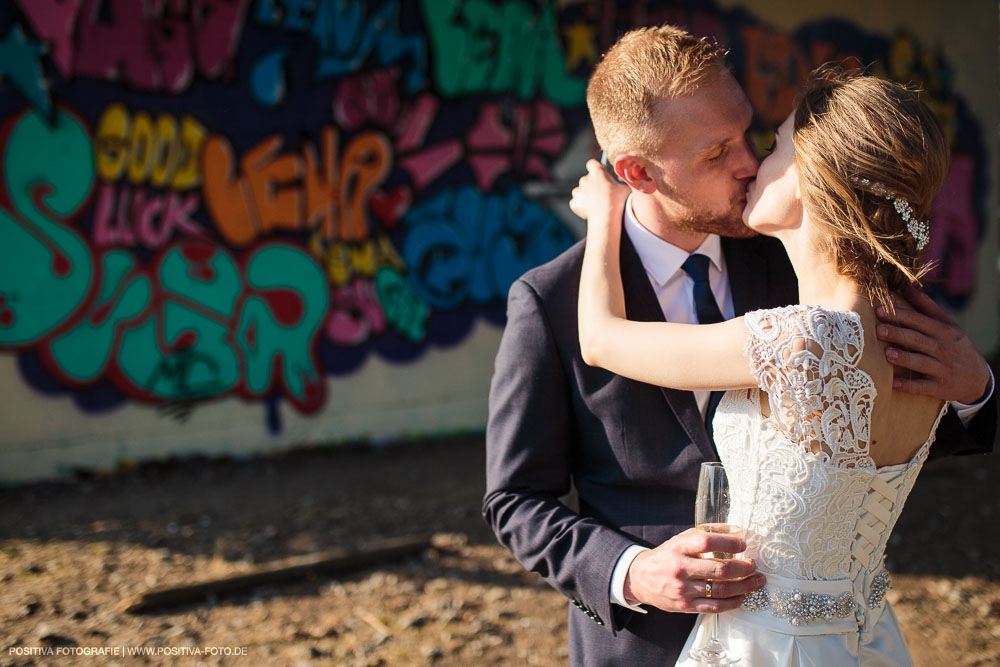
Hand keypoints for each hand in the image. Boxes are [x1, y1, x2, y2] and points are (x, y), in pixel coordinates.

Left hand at [569, 159, 628, 221]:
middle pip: (586, 179)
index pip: (592, 164)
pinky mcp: (575, 203)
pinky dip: (580, 206)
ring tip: (594, 203)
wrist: (607, 217)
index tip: (600, 174)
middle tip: (602, 194)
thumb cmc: (618, 201)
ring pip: (579, 191)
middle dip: (592, 185)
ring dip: (584, 195)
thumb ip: (621, 184)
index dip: (596, 169)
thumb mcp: (625, 188)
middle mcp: (585, 180)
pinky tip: (589, 211)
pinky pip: (575, 203)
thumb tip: (625, 185)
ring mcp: (578, 192)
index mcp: (597, 172)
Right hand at [622, 528, 764, 613]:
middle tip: (754, 566)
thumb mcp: (680, 539)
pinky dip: (733, 602)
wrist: (640, 578)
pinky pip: (715, 606)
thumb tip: (735, 530)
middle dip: (743, 568)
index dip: (729, 543)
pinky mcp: (685, 605)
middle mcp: (680, 568)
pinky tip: (742, 596)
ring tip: (757, 581)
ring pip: (721, 590)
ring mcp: (683, 589)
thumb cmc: (667, 556)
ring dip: (744, 586)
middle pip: (719, 569)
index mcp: (678, 547)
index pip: (707, 542)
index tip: (743, 543)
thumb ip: (706, 533)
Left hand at [876, 285, 990, 403]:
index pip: (919, 321)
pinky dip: (909, 385)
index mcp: (944, 332)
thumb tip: (905, 286)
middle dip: (898, 334)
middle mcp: (943, 349)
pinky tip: (894, 384)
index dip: (900, 315)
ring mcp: (942, 369)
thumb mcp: (948, 325)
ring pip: (921, 363)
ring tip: (887, 354)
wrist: (978, 378)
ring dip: (904, 358)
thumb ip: (926, 306)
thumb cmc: (955, 346)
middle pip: (918, 340)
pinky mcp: (941, 388)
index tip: (879, 311)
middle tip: (878, 330)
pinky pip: (923, 387)